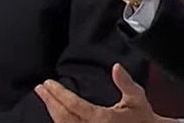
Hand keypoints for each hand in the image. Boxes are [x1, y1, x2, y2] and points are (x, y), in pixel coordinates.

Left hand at [35, 63, 175, 122]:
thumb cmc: (143, 118)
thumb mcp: (136, 97)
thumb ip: (125, 82)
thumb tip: (116, 67)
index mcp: (103, 119)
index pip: (73, 105)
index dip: (58, 94)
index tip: (48, 84)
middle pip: (63, 117)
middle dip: (50, 102)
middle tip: (40, 89)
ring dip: (53, 113)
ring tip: (45, 100)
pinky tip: (57, 115)